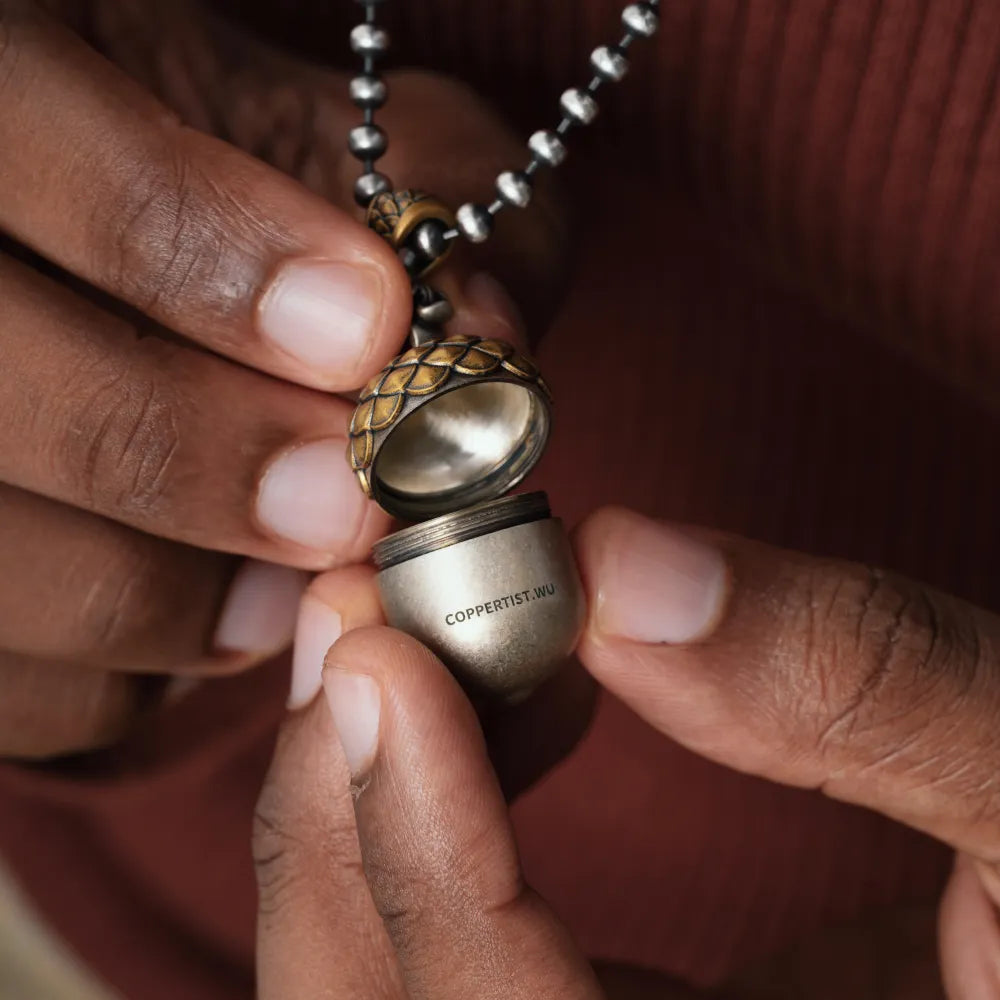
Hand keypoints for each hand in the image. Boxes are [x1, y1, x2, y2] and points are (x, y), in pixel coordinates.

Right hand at [0, 1, 563, 756]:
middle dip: (203, 458)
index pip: (41, 154)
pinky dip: (141, 665)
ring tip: (303, 550)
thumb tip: (482, 328)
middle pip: (2, 392)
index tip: (370, 325)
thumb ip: (438, 187)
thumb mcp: (343, 130)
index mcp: (2, 100)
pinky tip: (224, 595)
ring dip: (179, 587)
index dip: (213, 256)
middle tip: (349, 492)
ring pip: (8, 561)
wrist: (138, 234)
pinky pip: (33, 681)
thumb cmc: (249, 178)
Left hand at [255, 502, 999, 998]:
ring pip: (393, 986)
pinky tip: (475, 709)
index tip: (380, 655)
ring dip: (361, 812)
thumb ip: (874, 683)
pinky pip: (456, 941)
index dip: (426, 861)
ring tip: (400, 643)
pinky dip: (424, 819)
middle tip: (354, 626)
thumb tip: (630, 573)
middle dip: (341, 827)